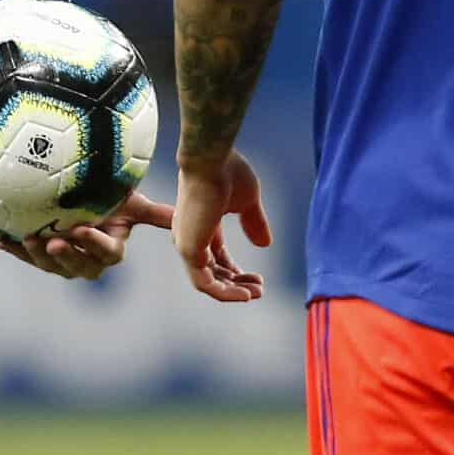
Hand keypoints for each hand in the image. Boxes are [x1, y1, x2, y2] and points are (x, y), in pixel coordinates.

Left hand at [0, 192, 174, 280]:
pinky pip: (28, 255)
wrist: (80, 191)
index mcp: (111, 248)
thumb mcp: (131, 201)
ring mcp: (63, 258)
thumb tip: (184, 216)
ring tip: (30, 238)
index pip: (107, 253)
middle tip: (53, 241)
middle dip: (66, 256)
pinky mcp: (39, 253)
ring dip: (39, 255)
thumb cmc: (110, 194)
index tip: (81, 229)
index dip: (94, 244)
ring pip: (53, 266)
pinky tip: (2, 241)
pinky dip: (16, 248)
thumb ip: (155, 213)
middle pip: (80, 266)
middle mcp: (88, 259)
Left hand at [174, 152, 271, 302]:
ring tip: (256, 294)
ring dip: (233, 292)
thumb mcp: (247, 201)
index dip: (236, 271)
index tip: (259, 278)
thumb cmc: (227, 172)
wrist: (211, 159)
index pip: (217, 257)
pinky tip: (244, 295)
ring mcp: (188, 243)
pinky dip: (224, 293)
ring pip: (208, 281)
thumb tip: (265, 244)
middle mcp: (191, 236)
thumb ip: (254, 223)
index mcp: (203, 224)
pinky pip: (204, 283)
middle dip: (238, 283)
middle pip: (214, 272)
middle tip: (260, 289)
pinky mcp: (188, 249)